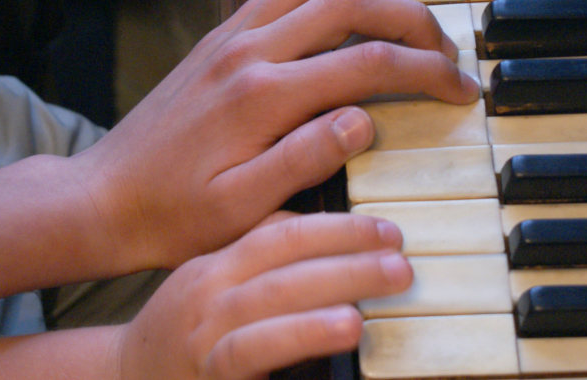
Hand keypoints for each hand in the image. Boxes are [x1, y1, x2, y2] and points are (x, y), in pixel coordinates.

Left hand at [75, 0, 475, 271]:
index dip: (426, 72)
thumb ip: (306, 158)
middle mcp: (252, 51)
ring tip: (406, 26)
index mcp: (264, 96)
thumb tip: (367, 120)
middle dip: (414, 22)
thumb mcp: (243, 208)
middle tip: (447, 52)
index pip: (368, 63)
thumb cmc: (176, 213)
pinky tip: (345, 7)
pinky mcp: (222, 34)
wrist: (105, 196)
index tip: (461, 88)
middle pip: (354, 6)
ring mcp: (234, 35)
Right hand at [118, 213, 411, 379]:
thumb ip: (263, 267)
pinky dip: (305, 331)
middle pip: (286, 251)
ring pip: (278, 291)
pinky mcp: (208, 372)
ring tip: (391, 275)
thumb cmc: (185, 340)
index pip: (280, 228)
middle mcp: (209, 286)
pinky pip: (257, 348)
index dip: (336, 222)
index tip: (383, 224)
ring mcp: (205, 329)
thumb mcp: (217, 291)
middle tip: (401, 245)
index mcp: (218, 262)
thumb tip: (333, 246)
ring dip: (340, 278)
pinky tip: (347, 325)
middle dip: (349, 242)